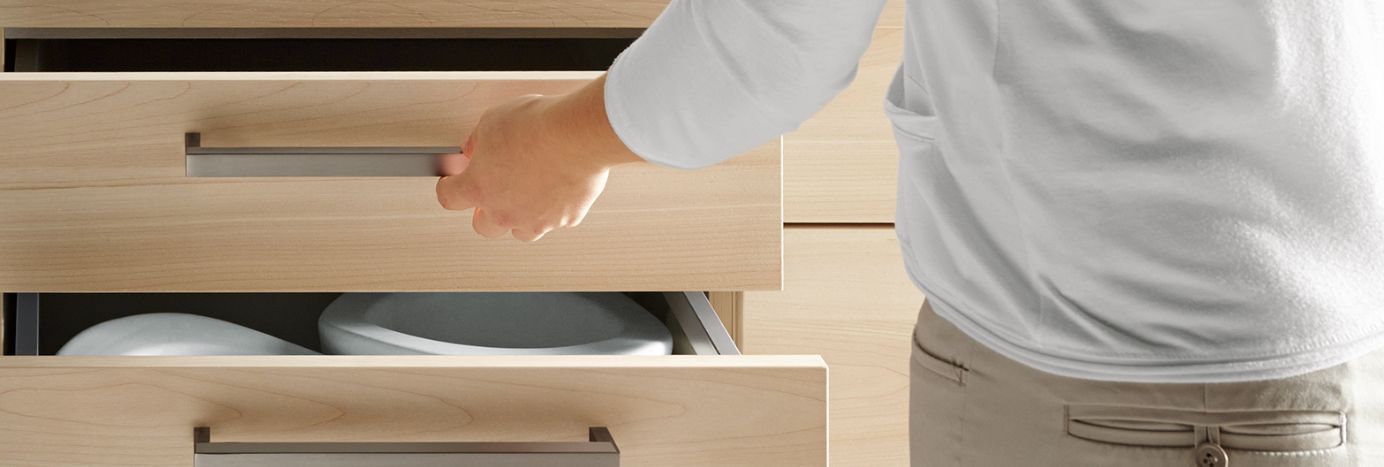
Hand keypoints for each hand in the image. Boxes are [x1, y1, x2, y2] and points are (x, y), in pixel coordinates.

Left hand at [435, 75, 639, 240]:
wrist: (578, 135)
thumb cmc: (538, 126)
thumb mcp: (493, 121)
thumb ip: (479, 141)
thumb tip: (476, 148)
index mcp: (479, 187)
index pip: (449, 198)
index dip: (449, 188)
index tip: (453, 183)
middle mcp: (505, 212)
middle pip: (484, 227)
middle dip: (485, 211)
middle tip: (493, 192)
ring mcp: (537, 220)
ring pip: (522, 232)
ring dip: (520, 217)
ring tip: (528, 194)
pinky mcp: (567, 218)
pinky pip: (556, 219)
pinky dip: (555, 208)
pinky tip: (558, 186)